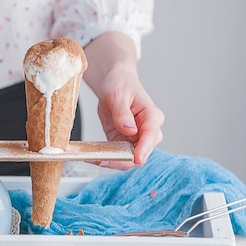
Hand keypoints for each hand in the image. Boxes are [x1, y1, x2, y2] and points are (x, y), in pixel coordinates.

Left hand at [83, 32, 163, 169]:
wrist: (116, 83)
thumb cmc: (121, 85)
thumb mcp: (117, 96)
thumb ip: (122, 113)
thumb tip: (129, 130)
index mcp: (152, 117)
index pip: (151, 137)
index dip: (143, 150)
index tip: (134, 159)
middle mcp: (148, 131)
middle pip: (141, 154)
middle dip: (123, 160)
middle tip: (101, 160)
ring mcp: (137, 139)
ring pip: (129, 159)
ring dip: (113, 162)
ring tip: (93, 159)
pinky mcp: (125, 142)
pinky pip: (118, 155)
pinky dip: (107, 158)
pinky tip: (93, 157)